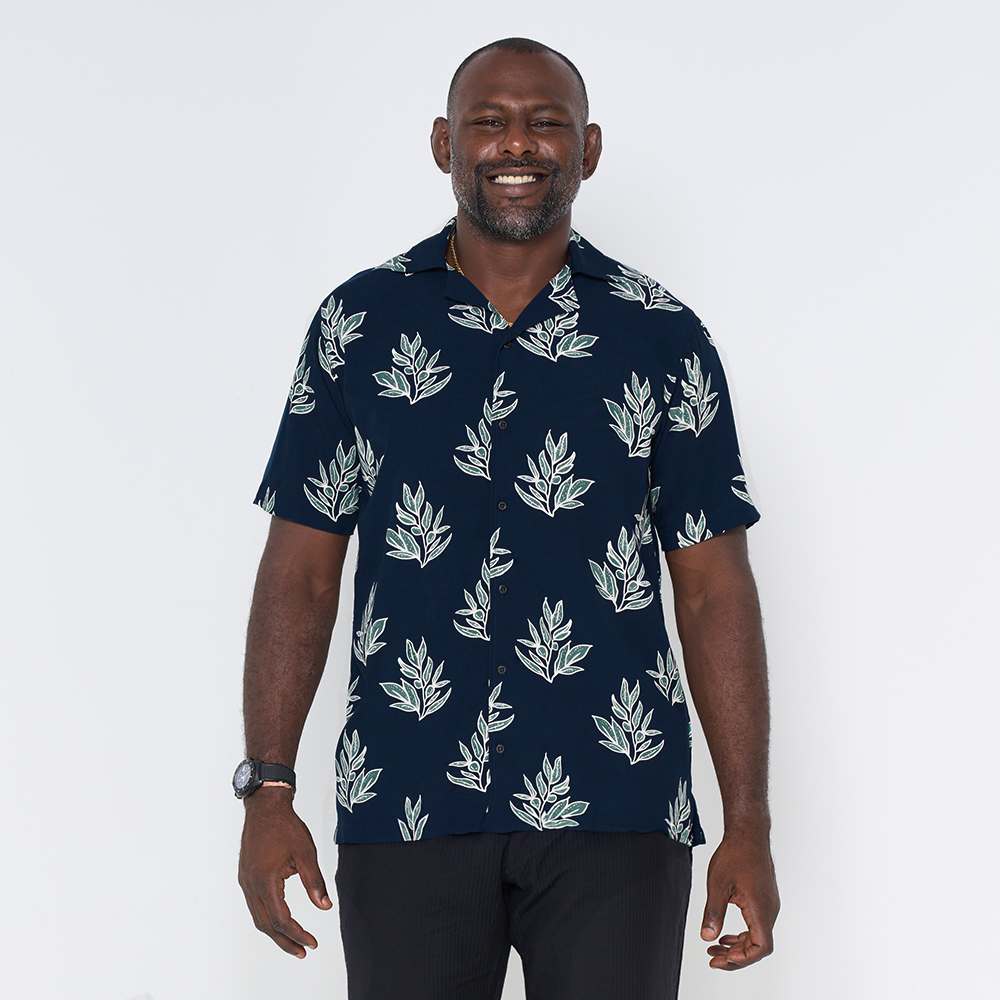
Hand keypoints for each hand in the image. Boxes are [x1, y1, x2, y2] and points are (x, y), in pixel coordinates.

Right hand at [238, 788, 332, 957]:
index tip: (311, 943)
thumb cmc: (285, 826)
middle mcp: (251, 886)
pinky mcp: (245, 876)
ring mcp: (246, 882)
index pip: (281, 920)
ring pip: (257, 917)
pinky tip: (278, 919)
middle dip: (285, 942)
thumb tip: (325, 906)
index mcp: (266, 882)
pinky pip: (254, 905)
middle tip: (302, 951)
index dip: (297, 934)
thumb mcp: (306, 853)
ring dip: (274, 932)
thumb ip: (315, 882)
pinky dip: (266, 917)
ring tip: (292, 940)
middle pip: (266, 926)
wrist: (265, 807)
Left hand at [700, 830, 778, 969]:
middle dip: (735, 957)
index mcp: (760, 908)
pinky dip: (742, 934)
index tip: (723, 958)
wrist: (748, 834)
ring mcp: (769, 905)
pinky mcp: (765, 900)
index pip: (761, 947)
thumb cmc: (735, 854)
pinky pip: (756, 925)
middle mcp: (769, 910)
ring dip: (737, 946)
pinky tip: (725, 935)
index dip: (743, 959)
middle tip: (713, 958)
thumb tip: (707, 936)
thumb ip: (713, 913)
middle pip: (758, 946)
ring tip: (715, 948)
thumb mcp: (717, 884)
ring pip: (757, 936)